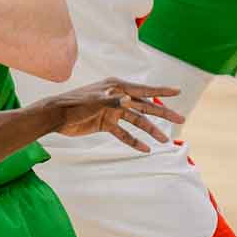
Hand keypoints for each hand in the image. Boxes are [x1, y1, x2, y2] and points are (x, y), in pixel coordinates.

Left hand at [48, 79, 183, 152]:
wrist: (56, 116)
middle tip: (180, 119)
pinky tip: (145, 149)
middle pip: (144, 106)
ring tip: (164, 140)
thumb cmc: (74, 104)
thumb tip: (128, 99)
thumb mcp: (94, 102)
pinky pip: (124, 133)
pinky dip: (133, 141)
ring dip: (150, 130)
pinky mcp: (106, 124)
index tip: (177, 91)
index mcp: (116, 87)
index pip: (143, 89)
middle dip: (162, 113)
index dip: (161, 91)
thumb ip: (112, 100)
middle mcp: (117, 97)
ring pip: (136, 121)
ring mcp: (113, 111)